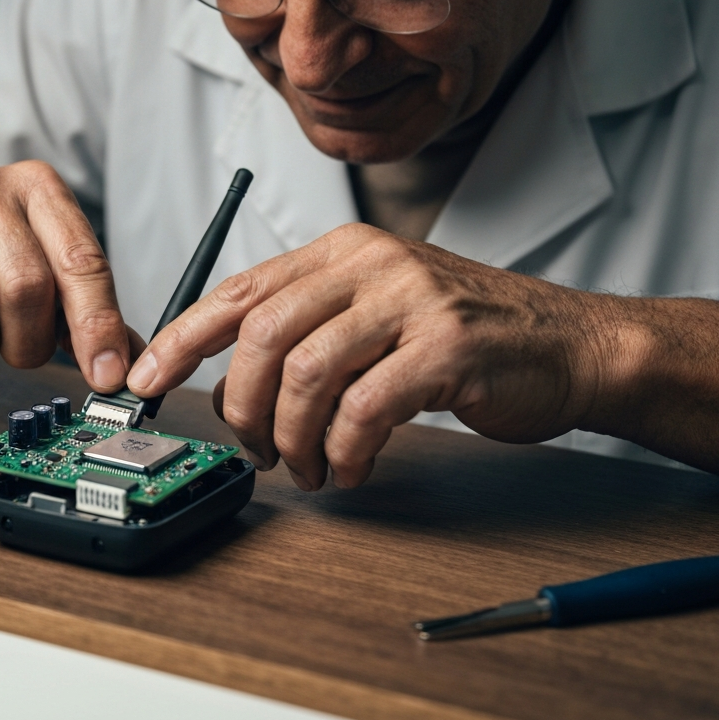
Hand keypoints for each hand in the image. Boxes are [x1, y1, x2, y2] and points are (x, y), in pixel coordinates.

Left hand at [125, 223, 611, 489]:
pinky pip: (363, 409)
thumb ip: (309, 329)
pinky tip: (352, 467)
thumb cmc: (468, 339)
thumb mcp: (378, 310)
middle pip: (262, 336)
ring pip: (306, 374)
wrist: (572, 345)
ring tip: (308, 467)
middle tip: (257, 450)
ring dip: (293, 439)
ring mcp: (411, 301)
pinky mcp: (448, 347)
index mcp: (343, 252)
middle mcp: (371, 264)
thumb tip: (230, 384)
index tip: (146, 383)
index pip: (238, 291)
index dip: (182, 341)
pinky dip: (344, 450)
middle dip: (242, 408)